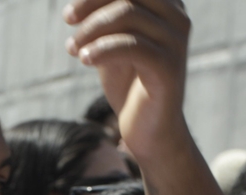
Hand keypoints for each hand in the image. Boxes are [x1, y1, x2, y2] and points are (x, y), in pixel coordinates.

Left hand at [64, 0, 190, 162]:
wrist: (150, 131)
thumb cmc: (128, 84)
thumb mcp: (110, 43)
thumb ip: (102, 18)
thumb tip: (78, 3)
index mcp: (168, 7)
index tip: (72, 10)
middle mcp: (177, 19)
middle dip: (93, 1)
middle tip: (68, 18)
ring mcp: (175, 43)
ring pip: (128, 15)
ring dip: (91, 29)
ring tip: (72, 47)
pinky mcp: (168, 68)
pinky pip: (131, 46)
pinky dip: (102, 49)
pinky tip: (84, 59)